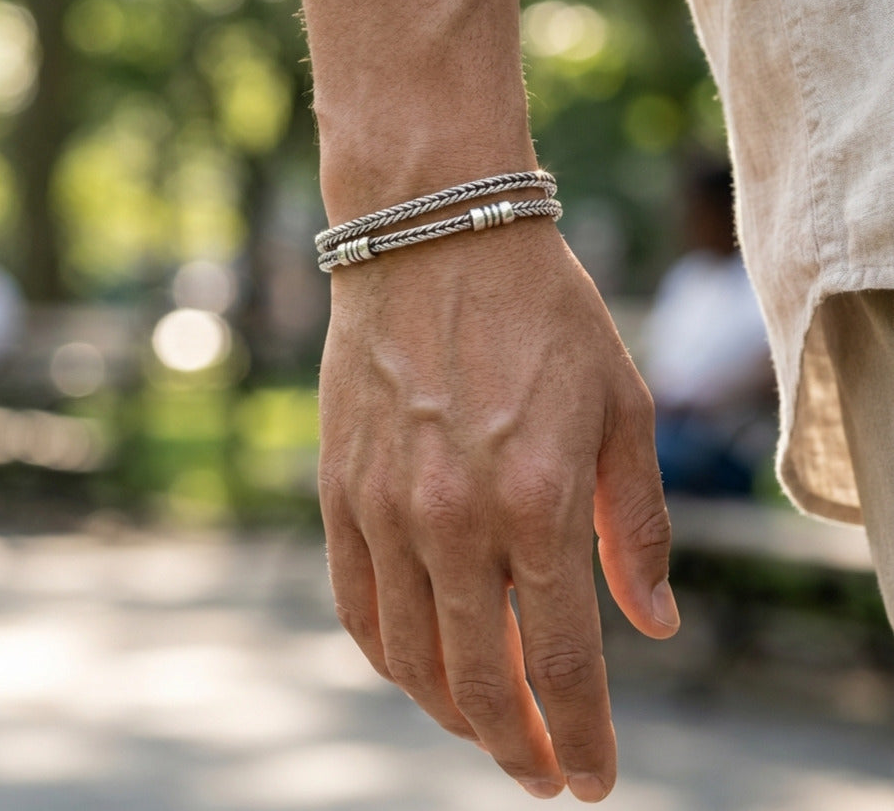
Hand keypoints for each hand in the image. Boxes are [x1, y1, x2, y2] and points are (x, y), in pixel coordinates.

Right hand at [318, 218, 678, 801]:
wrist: (434, 237)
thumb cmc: (543, 313)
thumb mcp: (621, 408)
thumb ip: (638, 527)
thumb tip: (653, 624)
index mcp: (539, 500)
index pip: (567, 662)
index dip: (583, 737)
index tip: (592, 781)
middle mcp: (454, 519)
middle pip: (482, 680)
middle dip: (519, 747)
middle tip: (542, 771)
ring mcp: (384, 508)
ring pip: (410, 658)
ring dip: (452, 712)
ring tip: (488, 725)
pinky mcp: (339, 490)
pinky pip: (355, 605)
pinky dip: (389, 657)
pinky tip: (418, 665)